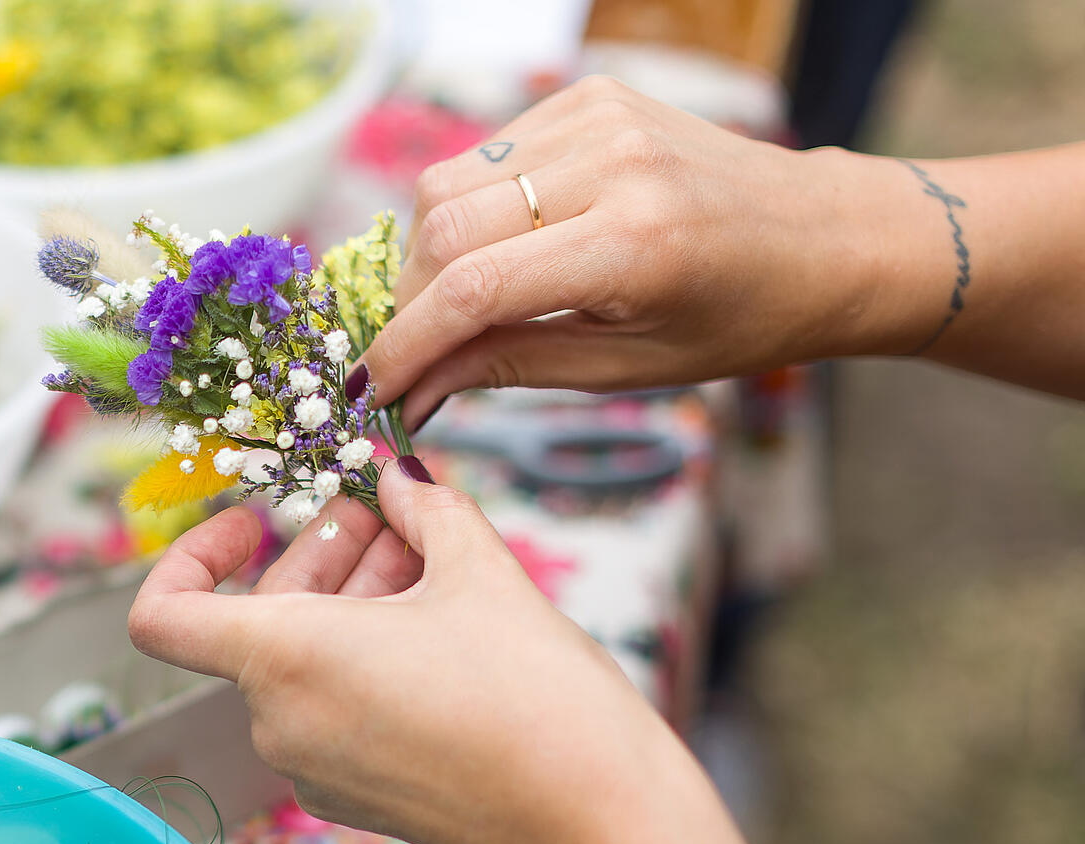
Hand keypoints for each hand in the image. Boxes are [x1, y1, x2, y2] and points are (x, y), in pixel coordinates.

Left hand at [126, 459, 690, 843]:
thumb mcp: (478, 569)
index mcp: (281, 663)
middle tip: (386, 512)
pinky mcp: (358, 799)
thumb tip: (395, 478)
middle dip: (318, 556)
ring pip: (302, 663)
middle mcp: (279, 725)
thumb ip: (422, 509)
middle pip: (255, 624)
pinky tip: (443, 623)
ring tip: (431, 555)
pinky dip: (367, 656)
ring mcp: (315, 772)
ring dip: (353, 599)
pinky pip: (334, 708)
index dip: (190, 555)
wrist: (602, 826)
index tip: (254, 521)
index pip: (163, 616)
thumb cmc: (538, 700)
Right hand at [361, 76, 909, 424]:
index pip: (474, 289)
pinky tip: (505, 246)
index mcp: (636, 245)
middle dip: (409, 301)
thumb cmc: (739, 319)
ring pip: (448, 183)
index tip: (370, 390)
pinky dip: (470, 211)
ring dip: (431, 254)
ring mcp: (601, 118)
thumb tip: (409, 390)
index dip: (404, 344)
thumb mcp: (628, 367)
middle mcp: (614, 165)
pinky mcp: (592, 98)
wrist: (828, 235)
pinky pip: (485, 156)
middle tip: (413, 354)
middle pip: (443, 227)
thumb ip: (508, 365)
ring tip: (459, 303)